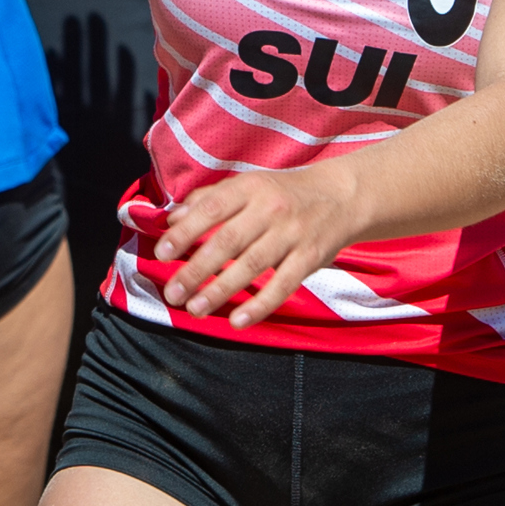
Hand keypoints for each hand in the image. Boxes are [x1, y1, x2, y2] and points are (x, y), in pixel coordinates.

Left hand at [147, 164, 363, 326]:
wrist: (342, 196)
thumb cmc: (283, 193)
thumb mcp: (247, 185)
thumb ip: (209, 199)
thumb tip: (171, 217)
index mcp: (249, 187)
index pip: (210, 210)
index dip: (184, 232)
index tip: (161, 253)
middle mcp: (270, 209)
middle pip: (227, 242)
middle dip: (196, 270)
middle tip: (172, 293)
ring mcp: (292, 234)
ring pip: (251, 265)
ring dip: (221, 290)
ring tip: (195, 308)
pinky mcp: (310, 257)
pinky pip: (283, 284)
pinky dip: (260, 304)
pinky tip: (238, 320)